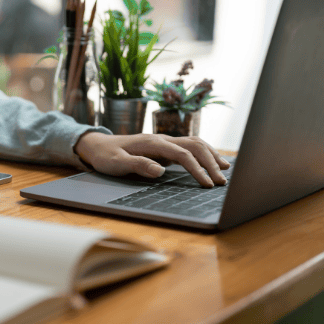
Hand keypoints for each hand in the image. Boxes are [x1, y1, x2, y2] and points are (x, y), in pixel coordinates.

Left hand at [73, 131, 230, 187]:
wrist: (98, 145)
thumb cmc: (106, 156)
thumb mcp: (117, 163)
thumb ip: (138, 165)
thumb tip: (160, 171)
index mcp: (153, 143)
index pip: (182, 154)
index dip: (197, 168)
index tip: (207, 184)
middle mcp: (162, 139)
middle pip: (194, 146)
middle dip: (211, 162)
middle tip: (222, 181)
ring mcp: (164, 142)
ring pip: (195, 143)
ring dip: (211, 155)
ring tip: (225, 170)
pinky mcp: (164, 148)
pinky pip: (189, 147)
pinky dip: (204, 153)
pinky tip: (212, 162)